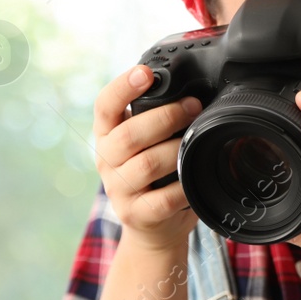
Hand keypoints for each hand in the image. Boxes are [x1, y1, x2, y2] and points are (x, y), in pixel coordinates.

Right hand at [92, 63, 204, 252]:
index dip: (122, 87)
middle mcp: (106, 160)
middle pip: (128, 135)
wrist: (154, 227)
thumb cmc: (157, 175)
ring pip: (146, 165)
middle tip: (193, 106)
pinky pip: (162, 199)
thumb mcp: (148, 143)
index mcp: (107, 135)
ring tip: (195, 143)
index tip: (145, 72)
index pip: (105, 105)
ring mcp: (118, 190)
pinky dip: (182, 188)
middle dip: (165, 117)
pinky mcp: (136, 215)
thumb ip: (157, 118)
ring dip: (176, 150)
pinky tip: (194, 179)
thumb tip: (195, 91)